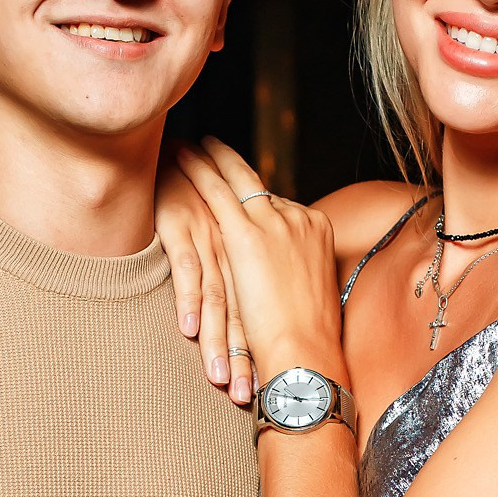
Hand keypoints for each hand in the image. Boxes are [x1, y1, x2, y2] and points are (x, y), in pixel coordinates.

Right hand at [156, 148, 255, 404]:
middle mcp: (241, 250)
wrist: (179, 158)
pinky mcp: (184, 229)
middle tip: (246, 397)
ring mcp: (214, 240)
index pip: (267, 311)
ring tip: (218, 380)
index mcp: (259, 254)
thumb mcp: (232, 242)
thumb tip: (253, 320)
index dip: (265, 351)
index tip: (268, 390)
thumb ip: (244, 276)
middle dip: (246, 359)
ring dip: (219, 342)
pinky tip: (190, 329)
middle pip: (247, 313)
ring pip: (220, 298)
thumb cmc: (203, 206)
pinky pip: (188, 267)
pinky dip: (190, 299)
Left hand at [173, 139, 342, 386]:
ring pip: (236, 181)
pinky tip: (181, 156)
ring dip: (211, 161)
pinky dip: (199, 171)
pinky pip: (218, 192)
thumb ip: (292, 275)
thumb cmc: (309, 339)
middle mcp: (298, 219)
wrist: (306, 353)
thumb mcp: (307, 296)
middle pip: (259, 186)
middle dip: (233, 164)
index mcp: (316, 231)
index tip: (242, 187)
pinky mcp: (246, 235)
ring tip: (191, 145)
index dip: (256, 196)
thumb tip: (280, 278)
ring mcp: (275, 223)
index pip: (280, 207)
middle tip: (212, 143)